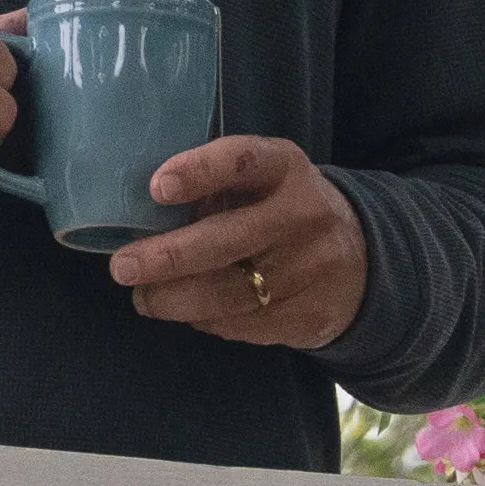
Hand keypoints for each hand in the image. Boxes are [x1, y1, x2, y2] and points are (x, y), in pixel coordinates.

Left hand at [108, 135, 366, 350]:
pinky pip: (243, 324)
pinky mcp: (310, 314)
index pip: (243, 161)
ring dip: (174, 300)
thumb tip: (137, 215)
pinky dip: (205, 320)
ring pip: (229, 293)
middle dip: (167, 257)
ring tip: (142, 297)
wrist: (361, 259)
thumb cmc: (281, 211)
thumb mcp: (262, 182)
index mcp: (286, 168)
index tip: (156, 187)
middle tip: (123, 267)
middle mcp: (304, 215)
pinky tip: (187, 311)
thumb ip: (214, 188)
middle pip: (227, 241)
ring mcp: (311, 269)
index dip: (199, 171)